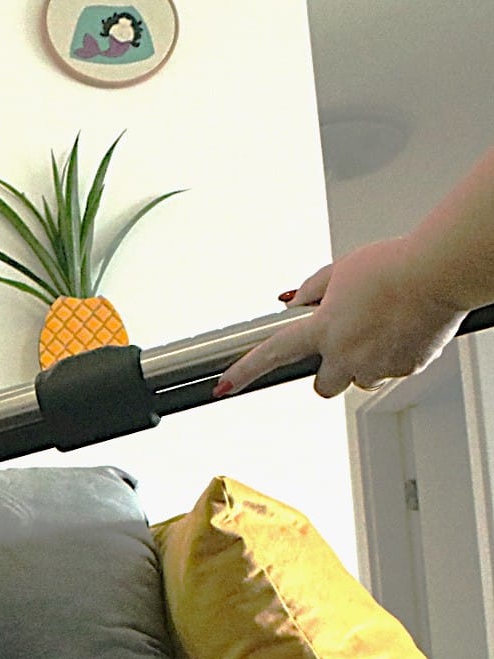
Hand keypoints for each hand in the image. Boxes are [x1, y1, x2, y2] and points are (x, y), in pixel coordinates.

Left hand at [216, 237, 468, 398]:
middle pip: (322, 385)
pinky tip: (402, 330)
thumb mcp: (340, 269)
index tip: (224, 385)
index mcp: (323, 328)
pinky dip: (393, 357)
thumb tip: (295, 303)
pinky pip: (391, 372)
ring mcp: (377, 364)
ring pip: (359, 380)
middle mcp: (347, 353)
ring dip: (362, 364)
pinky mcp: (406, 368)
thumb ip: (312, 290)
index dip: (244, 371)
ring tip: (381, 331)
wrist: (441, 271)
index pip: (272, 353)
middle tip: (343, 346)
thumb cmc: (396, 265)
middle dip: (328, 371)